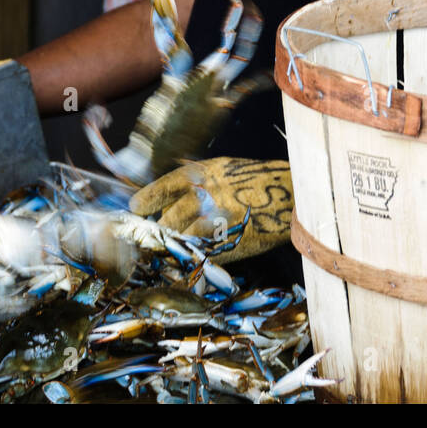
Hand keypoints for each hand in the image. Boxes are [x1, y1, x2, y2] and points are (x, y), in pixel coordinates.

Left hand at [128, 157, 292, 263]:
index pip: (164, 188)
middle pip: (170, 221)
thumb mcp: (221, 170)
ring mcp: (218, 222)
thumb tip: (166, 200)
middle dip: (161, 231)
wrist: (289, 193)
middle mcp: (207, 197)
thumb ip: (194, 182)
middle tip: (157, 235)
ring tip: (174, 246)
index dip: (147, 201)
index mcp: (202, 176)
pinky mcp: (230, 243)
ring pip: (184, 240)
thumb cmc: (252, 180)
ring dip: (176, 246)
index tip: (137, 209)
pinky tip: (193, 257)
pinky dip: (196, 258)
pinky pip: (204, 254)